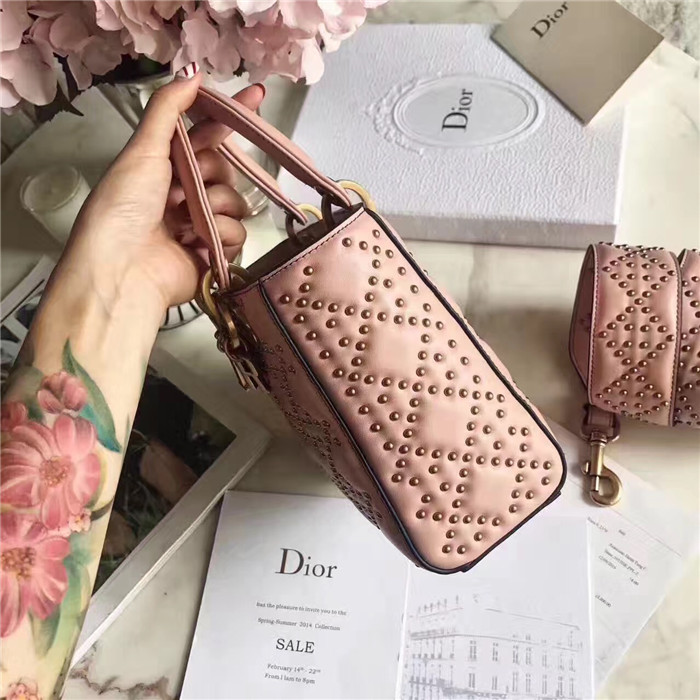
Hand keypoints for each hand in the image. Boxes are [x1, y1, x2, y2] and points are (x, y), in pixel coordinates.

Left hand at [62, 68, 264, 310]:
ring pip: (235, 202)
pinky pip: (238, 233)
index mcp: (164, 168)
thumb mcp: (143, 149)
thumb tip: (193, 73)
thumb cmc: (124, 207)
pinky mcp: (214, 254)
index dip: (230, 116)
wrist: (123, 268)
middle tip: (186, 187)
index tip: (258, 95)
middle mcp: (184, 195)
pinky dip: (221, 235)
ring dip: (215, 207)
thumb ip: (169, 109)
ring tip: (186, 221)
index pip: (205, 135)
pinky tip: (197, 242)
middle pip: (225, 170)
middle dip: (212, 174)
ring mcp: (201, 225)